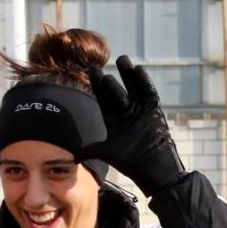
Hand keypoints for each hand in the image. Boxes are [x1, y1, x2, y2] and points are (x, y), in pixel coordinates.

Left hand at [83, 55, 185, 195]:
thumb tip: (72, 157)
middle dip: (107, 79)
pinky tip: (137, 70)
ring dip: (127, 75)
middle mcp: (126, 114)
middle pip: (116, 91)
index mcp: (114, 121)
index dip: (97, 85)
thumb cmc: (130, 162)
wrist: (151, 168)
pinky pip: (149, 93)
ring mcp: (141, 111)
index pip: (104, 99)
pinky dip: (143, 82)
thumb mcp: (106, 153)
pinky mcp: (154, 111)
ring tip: (122, 59)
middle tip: (97, 65)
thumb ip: (90, 150)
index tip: (91, 70)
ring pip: (133, 88)